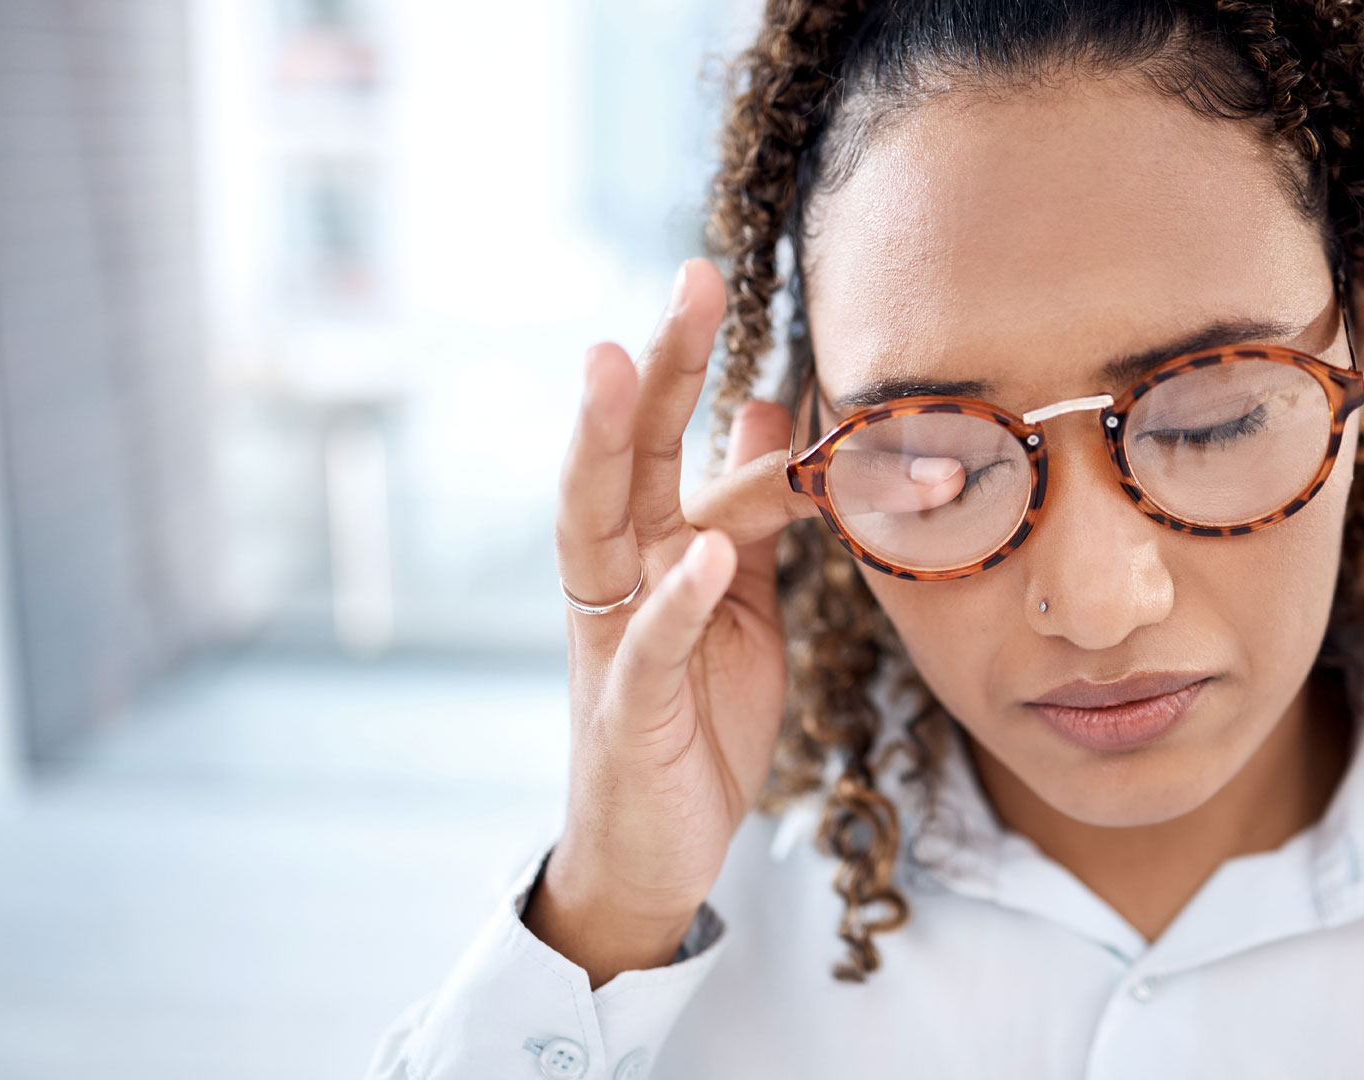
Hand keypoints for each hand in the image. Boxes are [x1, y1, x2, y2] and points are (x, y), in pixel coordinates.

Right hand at [525, 257, 816, 983]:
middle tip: (687, 281)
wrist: (659, 846)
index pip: (663, 440)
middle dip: (652, 369)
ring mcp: (612, 639)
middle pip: (623, 455)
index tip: (709, 281)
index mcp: (645, 547)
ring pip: (598, 527)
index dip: (684, 364)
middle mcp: (616, 577)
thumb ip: (745, 512)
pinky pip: (648, 646)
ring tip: (629, 369)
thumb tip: (766, 408)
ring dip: (613, 447)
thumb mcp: (736, 598)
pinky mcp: (628, 710)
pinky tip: (699, 553)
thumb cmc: (696, 717)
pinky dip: (674, 599)